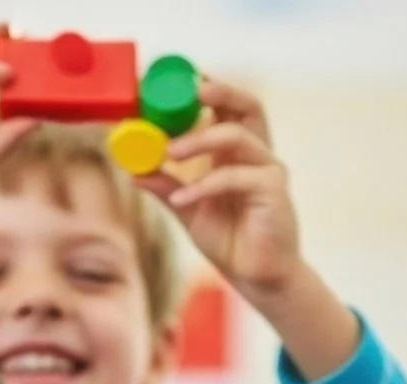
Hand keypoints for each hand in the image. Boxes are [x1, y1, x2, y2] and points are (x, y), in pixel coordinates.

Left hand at [139, 76, 308, 300]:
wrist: (256, 279)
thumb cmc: (229, 241)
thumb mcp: (187, 209)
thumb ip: (164, 186)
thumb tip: (132, 169)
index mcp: (236, 153)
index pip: (226, 109)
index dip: (206, 90)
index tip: (175, 83)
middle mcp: (256, 155)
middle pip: (247, 106)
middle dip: (219, 92)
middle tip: (190, 90)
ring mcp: (268, 170)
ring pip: (236, 136)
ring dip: (200, 140)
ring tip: (169, 153)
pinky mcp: (273, 191)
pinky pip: (235, 177)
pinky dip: (204, 185)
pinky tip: (182, 199)